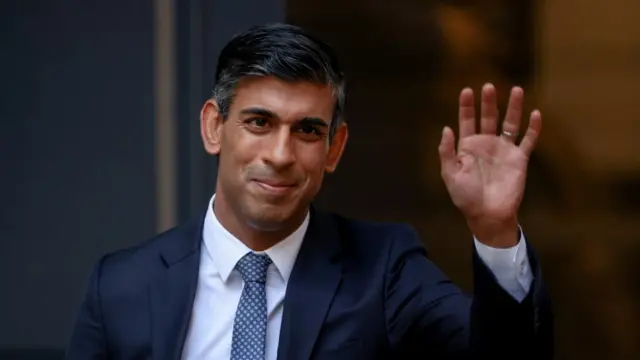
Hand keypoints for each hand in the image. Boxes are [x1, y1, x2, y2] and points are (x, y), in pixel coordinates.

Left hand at [438, 83, 540, 246]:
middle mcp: (486, 144)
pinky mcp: (519, 159)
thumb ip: (447, 152)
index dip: (467, 106)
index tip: (467, 91)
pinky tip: (535, 114)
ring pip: (510, 123)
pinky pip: (528, 140)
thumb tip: (446, 128)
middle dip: (488, 102)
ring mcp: (504, 150)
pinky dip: (533, 128)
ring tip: (517, 89)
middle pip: (488, 117)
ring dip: (513, 107)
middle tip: (488, 86)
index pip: (467, 121)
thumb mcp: (450, 174)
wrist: (487, 215)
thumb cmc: (465, 197)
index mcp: (468, 146)